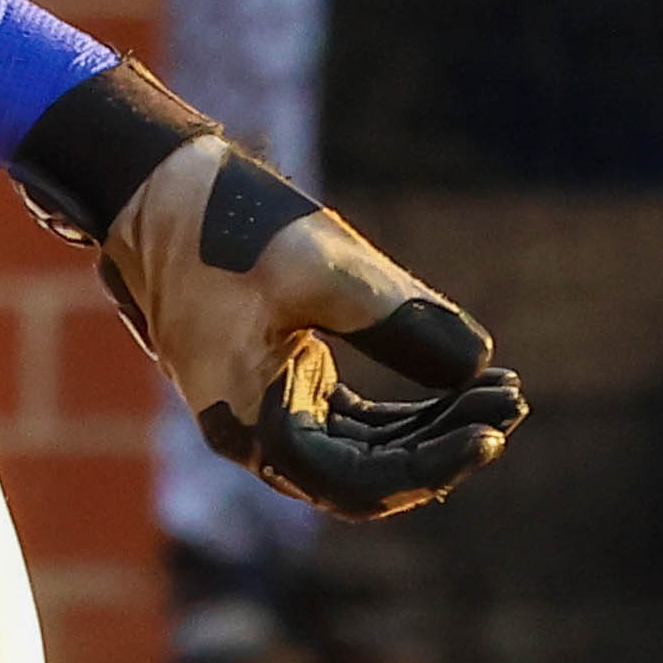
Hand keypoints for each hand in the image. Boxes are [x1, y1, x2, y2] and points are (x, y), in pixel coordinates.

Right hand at [11, 62, 523, 520]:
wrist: (150, 181)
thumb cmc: (226, 220)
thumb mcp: (320, 266)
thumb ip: (400, 319)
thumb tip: (479, 364)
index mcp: (252, 423)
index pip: (360, 481)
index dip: (433, 464)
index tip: (492, 430)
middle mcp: (254, 429)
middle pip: (367, 474)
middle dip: (443, 443)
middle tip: (512, 403)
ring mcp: (262, 402)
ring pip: (362, 446)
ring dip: (428, 426)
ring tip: (498, 390)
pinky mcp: (272, 372)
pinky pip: (348, 415)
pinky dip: (400, 406)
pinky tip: (454, 381)